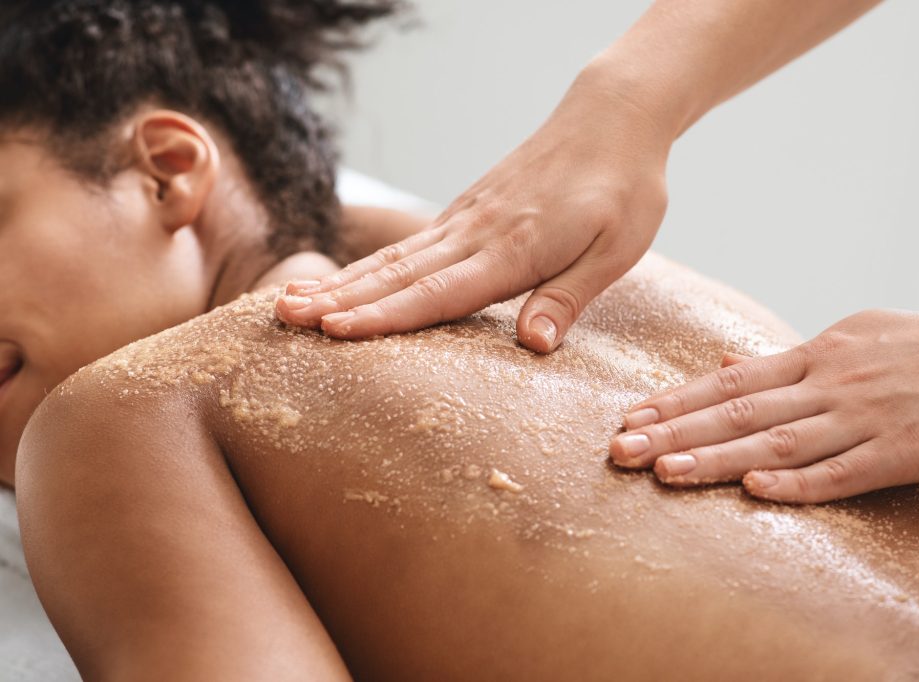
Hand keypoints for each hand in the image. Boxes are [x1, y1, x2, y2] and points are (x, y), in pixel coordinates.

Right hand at [276, 65, 670, 351]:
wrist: (613, 117)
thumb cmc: (624, 188)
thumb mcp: (616, 251)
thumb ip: (568, 297)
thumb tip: (532, 345)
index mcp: (515, 248)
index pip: (440, 291)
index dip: (387, 315)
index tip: (335, 330)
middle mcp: (479, 232)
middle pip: (400, 273)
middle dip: (340, 299)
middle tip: (285, 318)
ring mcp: (467, 218)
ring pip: (395, 257)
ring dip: (342, 282)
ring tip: (292, 301)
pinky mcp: (467, 211)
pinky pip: (409, 244)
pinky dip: (370, 264)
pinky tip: (346, 278)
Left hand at [609, 296, 918, 503]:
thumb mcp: (850, 336)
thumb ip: (785, 356)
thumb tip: (725, 365)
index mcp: (816, 355)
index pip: (730, 381)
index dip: (676, 400)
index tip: (631, 416)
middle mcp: (829, 384)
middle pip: (738, 411)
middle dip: (674, 432)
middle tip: (621, 450)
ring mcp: (864, 419)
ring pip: (777, 442)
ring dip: (716, 459)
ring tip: (664, 472)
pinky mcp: (902, 453)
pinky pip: (841, 472)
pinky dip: (797, 482)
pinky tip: (754, 490)